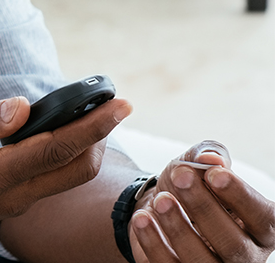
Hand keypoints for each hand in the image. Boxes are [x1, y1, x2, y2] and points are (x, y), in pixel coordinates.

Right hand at [0, 95, 130, 245]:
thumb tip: (21, 106)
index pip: (55, 148)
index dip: (93, 125)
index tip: (121, 103)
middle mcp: (8, 197)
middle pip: (76, 170)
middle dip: (101, 136)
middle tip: (115, 104)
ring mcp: (9, 206)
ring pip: (65, 178)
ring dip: (85, 147)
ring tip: (92, 114)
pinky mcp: (6, 206)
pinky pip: (47, 181)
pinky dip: (62, 156)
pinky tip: (57, 132)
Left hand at [130, 141, 274, 262]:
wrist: (156, 205)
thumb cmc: (188, 184)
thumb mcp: (197, 163)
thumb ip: (208, 154)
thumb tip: (212, 158)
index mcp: (261, 227)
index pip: (263, 217)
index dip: (240, 196)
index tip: (213, 173)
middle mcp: (245, 255)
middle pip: (232, 243)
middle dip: (204, 207)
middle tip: (180, 177)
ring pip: (202, 261)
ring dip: (178, 228)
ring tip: (160, 199)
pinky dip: (153, 243)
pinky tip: (142, 218)